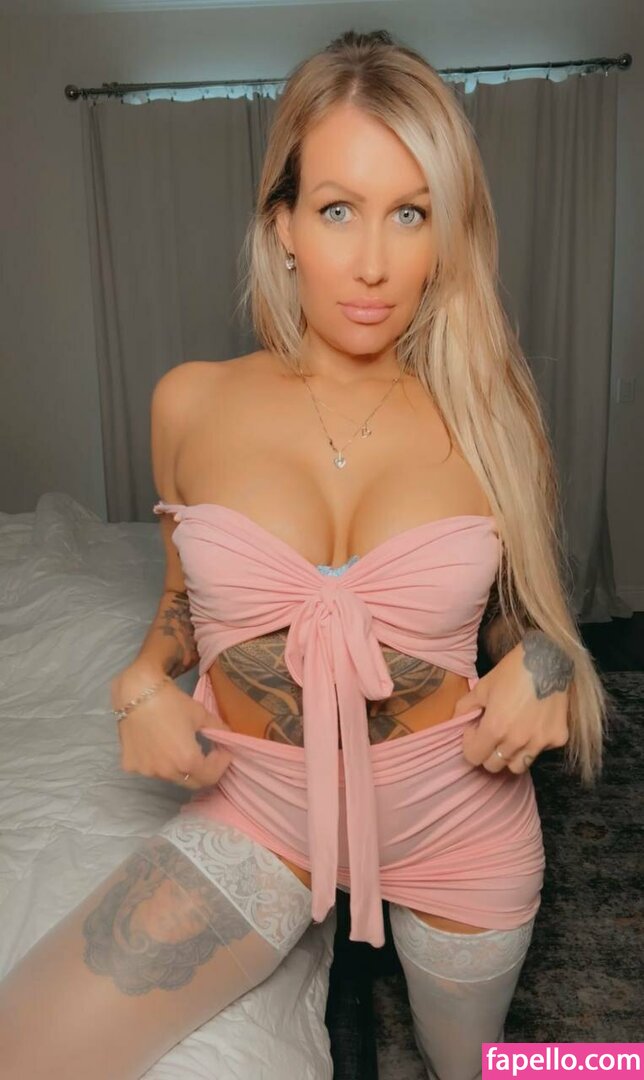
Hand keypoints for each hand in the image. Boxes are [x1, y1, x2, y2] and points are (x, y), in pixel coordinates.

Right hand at [111, 669, 232, 789]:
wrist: (135, 692)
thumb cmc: (171, 702)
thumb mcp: (200, 714)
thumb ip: (217, 729)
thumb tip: (228, 736)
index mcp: (188, 761)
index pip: (211, 777)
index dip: (220, 765)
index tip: (222, 751)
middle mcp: (167, 772)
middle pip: (191, 782)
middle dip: (203, 770)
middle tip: (206, 754)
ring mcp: (147, 771)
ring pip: (170, 776)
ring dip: (179, 767)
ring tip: (178, 747)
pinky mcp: (130, 765)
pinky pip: (150, 769)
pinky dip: (157, 762)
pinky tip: (156, 745)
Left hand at [450, 630, 572, 773]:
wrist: (549, 660)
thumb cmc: (512, 671)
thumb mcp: (482, 687)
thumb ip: (465, 708)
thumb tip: (458, 723)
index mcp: (495, 728)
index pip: (474, 758)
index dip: (470, 745)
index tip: (476, 731)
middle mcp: (517, 741)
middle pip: (494, 766)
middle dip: (488, 752)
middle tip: (493, 734)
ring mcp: (540, 743)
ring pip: (518, 766)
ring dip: (510, 755)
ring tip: (512, 735)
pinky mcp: (558, 739)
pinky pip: (540, 752)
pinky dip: (534, 745)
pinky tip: (534, 725)